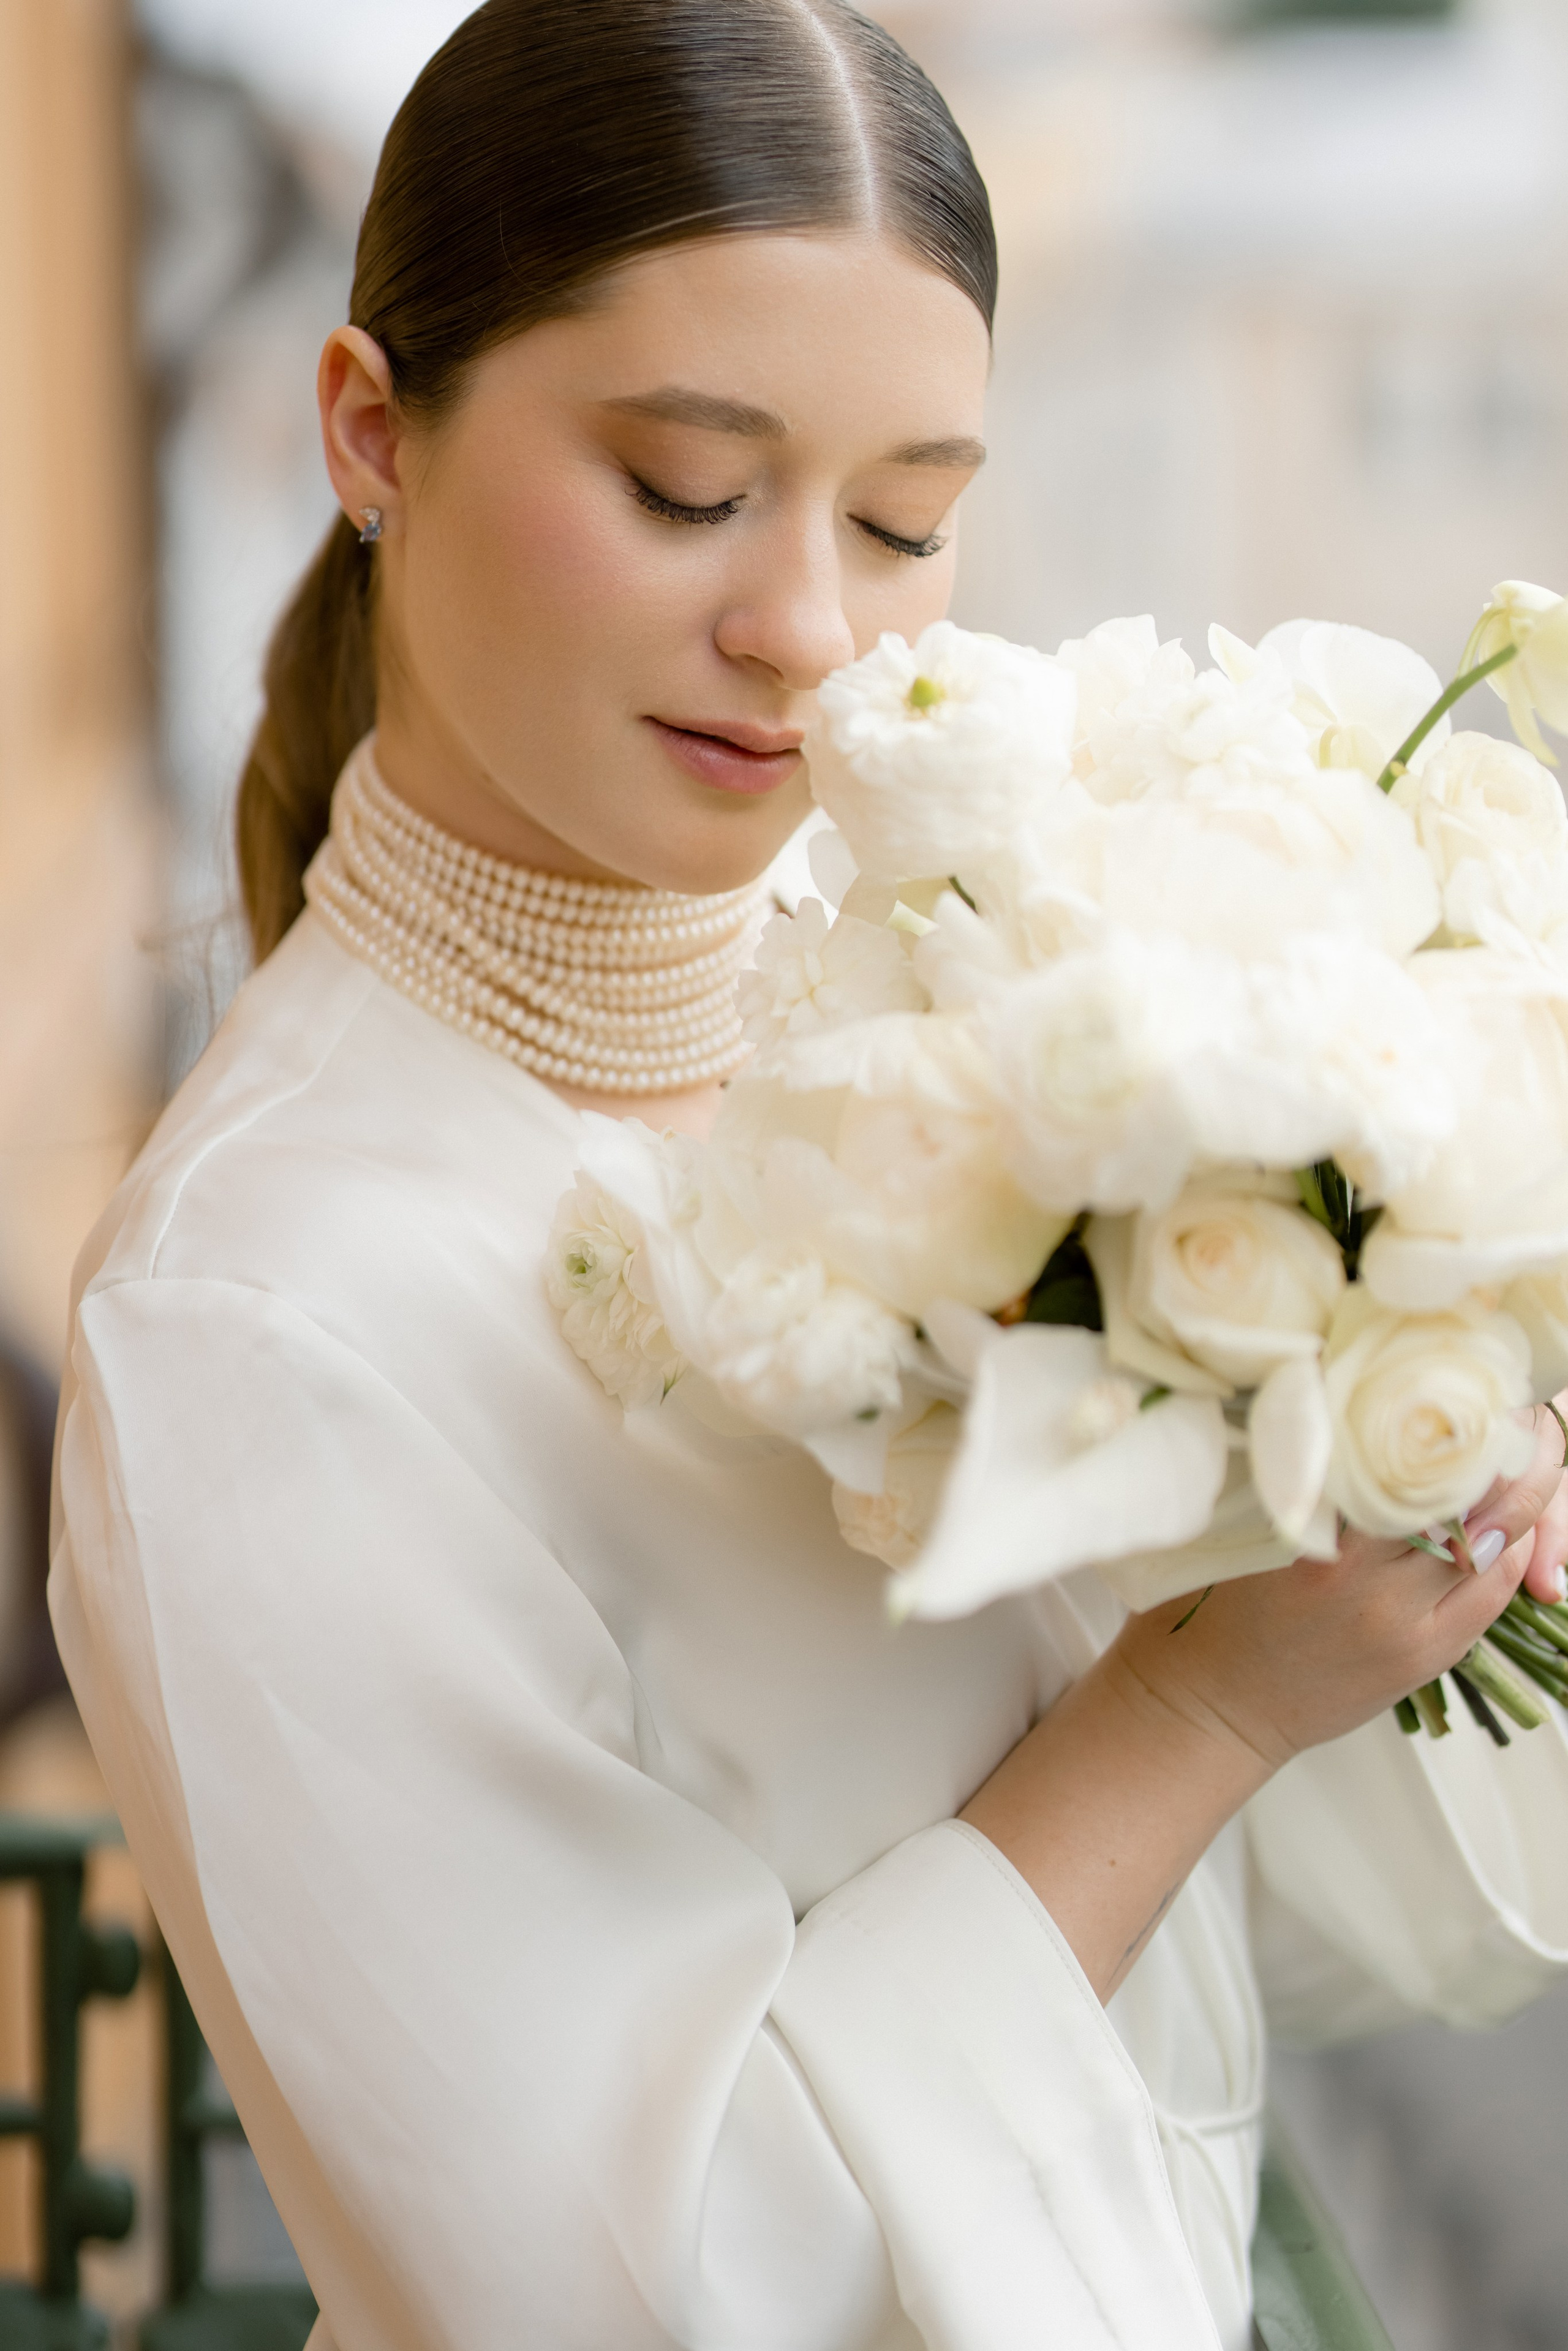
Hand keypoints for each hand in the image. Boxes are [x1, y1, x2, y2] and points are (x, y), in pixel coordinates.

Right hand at [960, 1393, 1566, 2002]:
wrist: (1214, 1707)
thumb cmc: (1215, 1610)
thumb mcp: (1247, 1526)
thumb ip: (1309, 1480)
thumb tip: (1358, 1413)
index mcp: (1321, 1544)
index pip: (1409, 1465)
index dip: (1447, 1422)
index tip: (1461, 1382)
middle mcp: (1372, 1585)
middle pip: (1468, 1499)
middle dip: (1502, 1449)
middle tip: (1513, 1409)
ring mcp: (1407, 1626)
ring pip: (1496, 1545)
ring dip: (1520, 1497)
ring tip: (1528, 1456)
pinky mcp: (1426, 1658)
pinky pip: (1491, 1595)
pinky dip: (1510, 1552)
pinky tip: (1513, 1523)